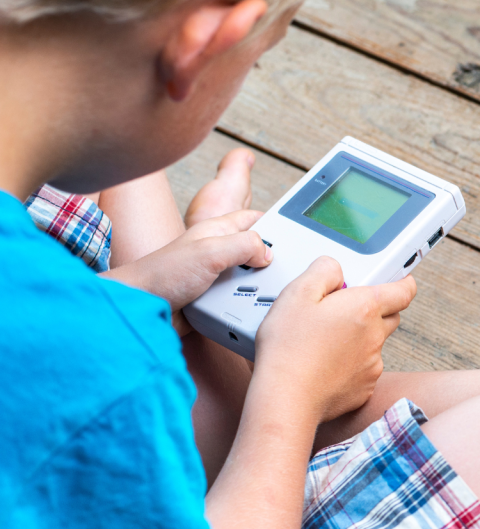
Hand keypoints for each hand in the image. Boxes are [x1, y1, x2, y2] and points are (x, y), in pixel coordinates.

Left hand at [102, 210, 271, 333]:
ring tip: (262, 292)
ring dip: (255, 287)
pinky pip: (236, 300)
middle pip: (255, 251)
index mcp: (216, 231)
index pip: (253, 219)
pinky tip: (247, 309)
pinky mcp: (210, 299)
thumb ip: (244, 245)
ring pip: (248, 278)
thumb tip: (267, 252)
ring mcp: (213, 276)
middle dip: (269, 261)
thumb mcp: (210, 251)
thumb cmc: (161, 274)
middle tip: (281, 271)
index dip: (273, 224)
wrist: (139, 308)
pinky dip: (243, 305)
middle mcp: (216, 251)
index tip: (292, 235)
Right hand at [253, 256, 416, 421]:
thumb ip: (323, 272)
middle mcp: (375, 336)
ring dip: (360, 338)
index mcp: (365, 308)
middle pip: (391, 316)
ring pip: (375, 344)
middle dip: (376, 309)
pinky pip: (364, 370)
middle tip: (346, 308)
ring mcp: (372, 365)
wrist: (285, 398)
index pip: (404, 290)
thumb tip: (335, 269)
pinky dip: (351, 364)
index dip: (403, 281)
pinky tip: (325, 364)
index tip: (398, 279)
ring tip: (326, 340)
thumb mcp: (297, 293)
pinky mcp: (363, 389)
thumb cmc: (289, 348)